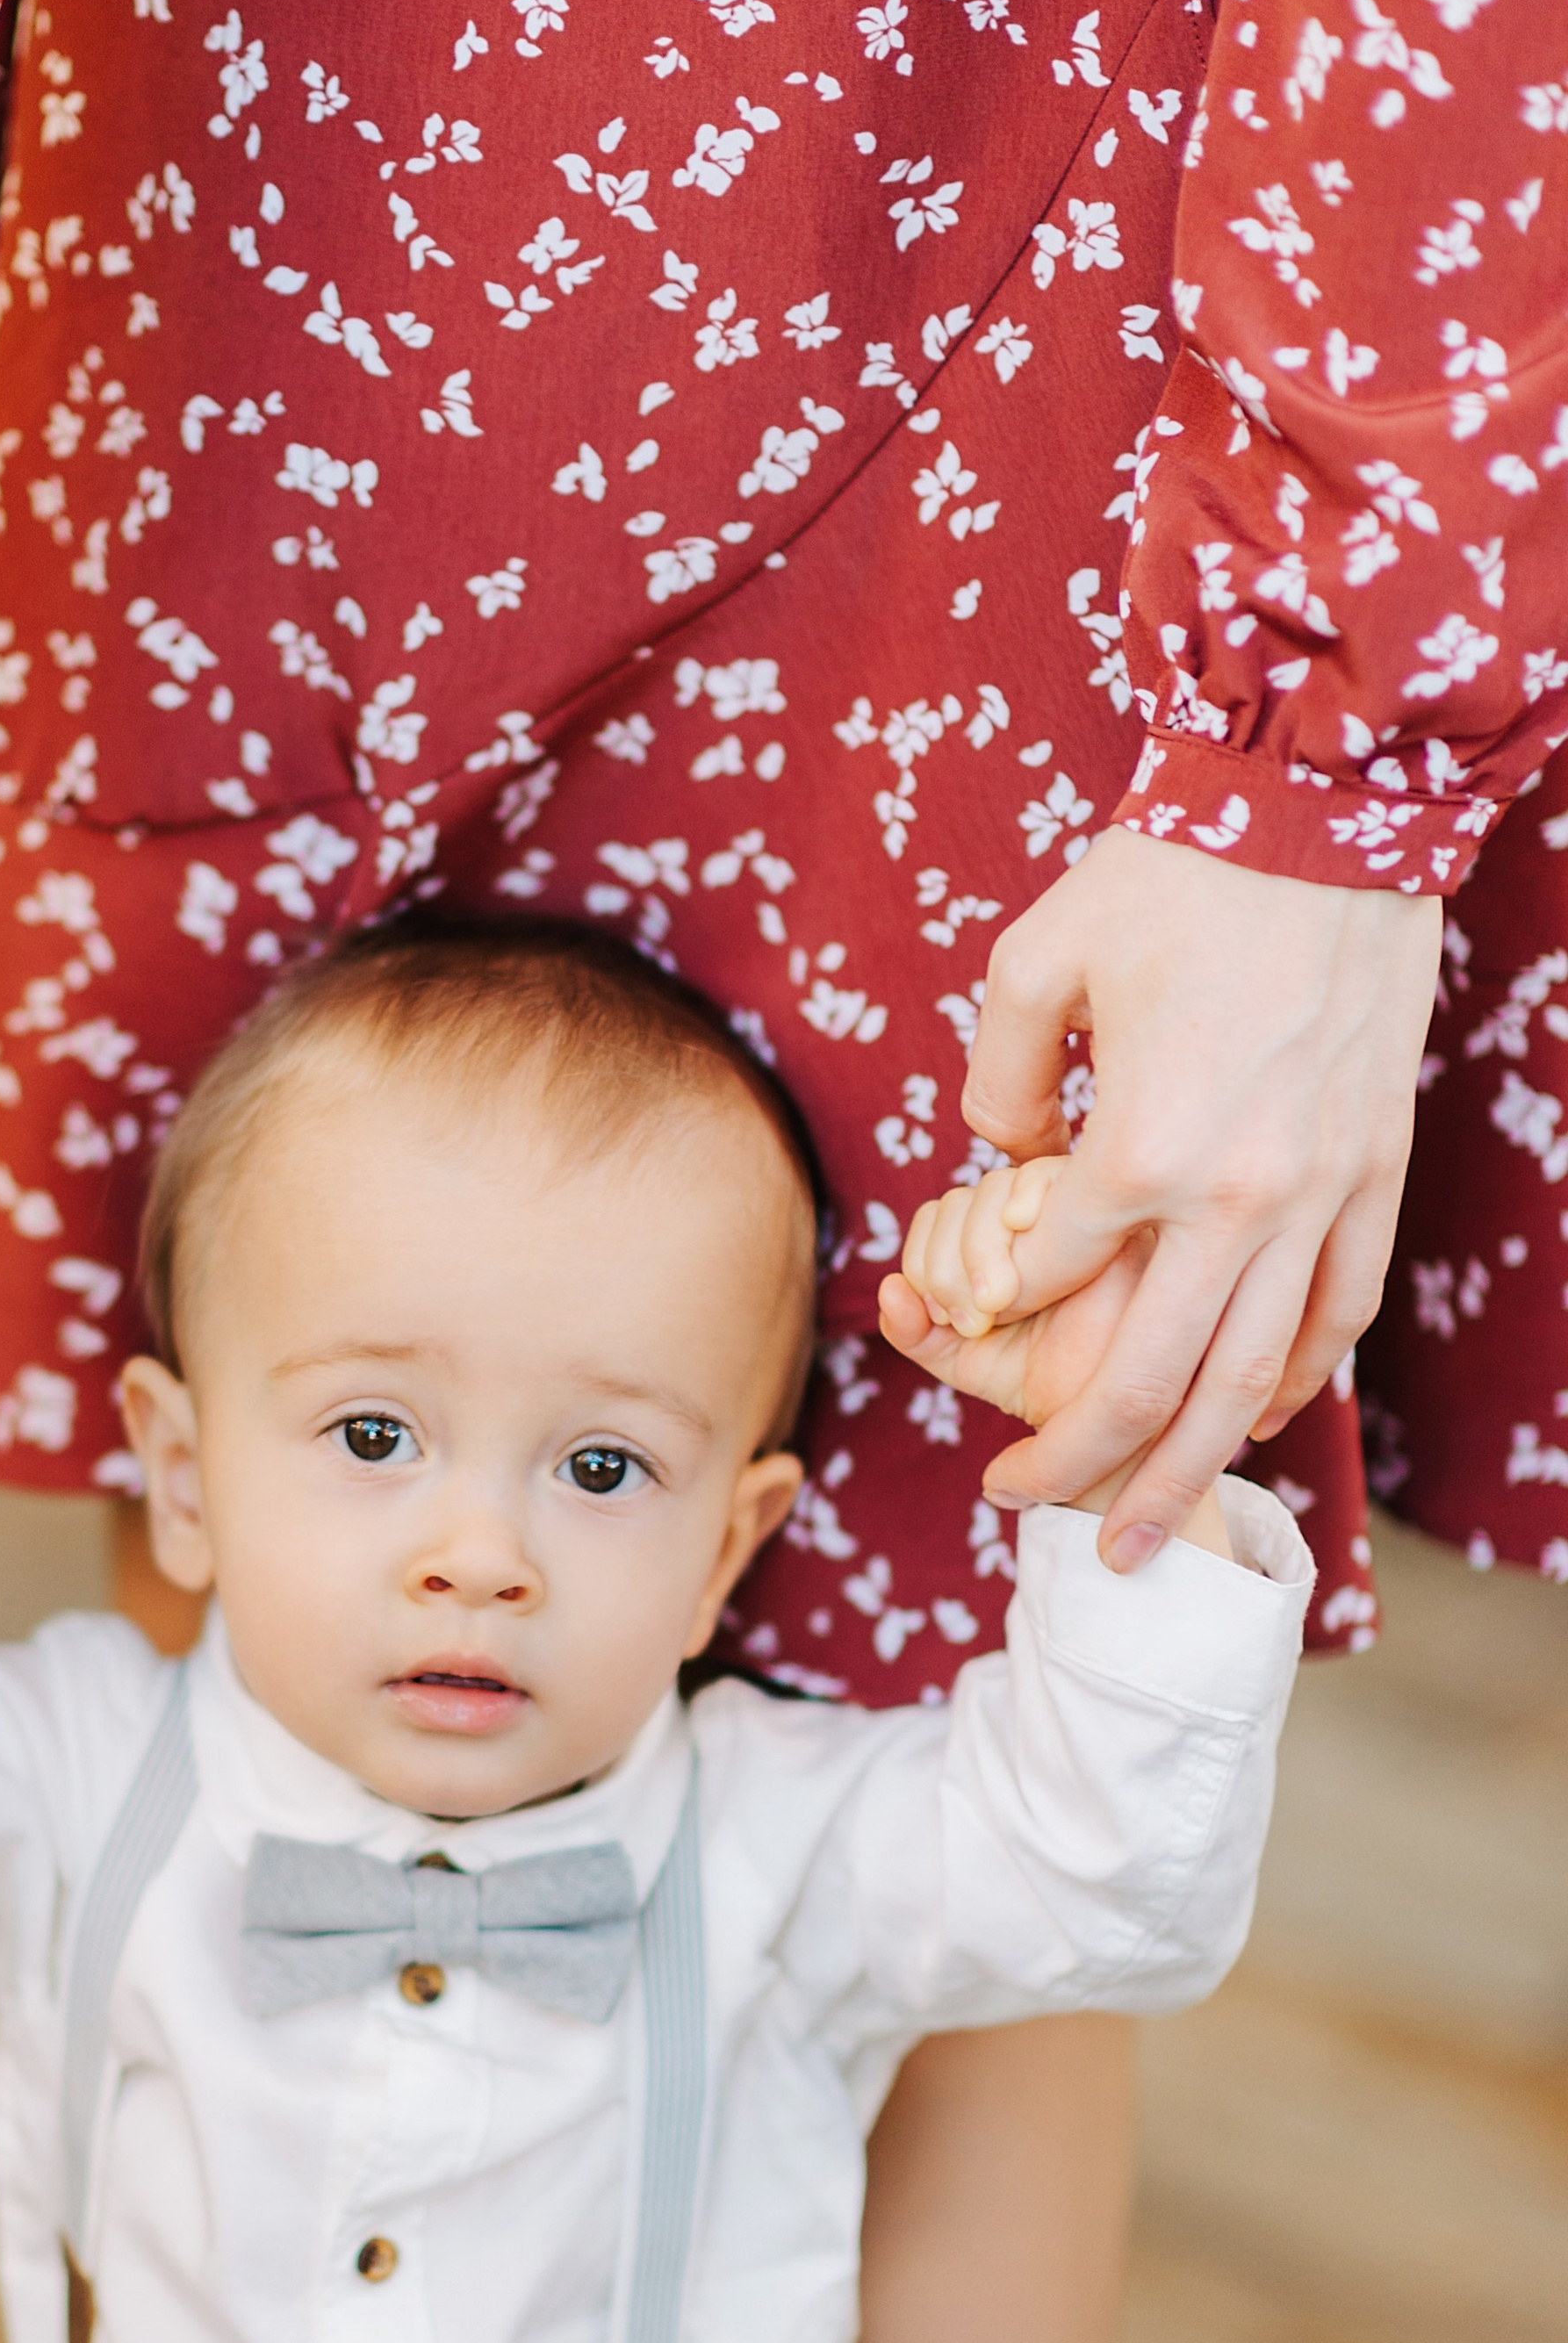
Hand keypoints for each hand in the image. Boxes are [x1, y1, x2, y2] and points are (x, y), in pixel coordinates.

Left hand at [879, 1159, 1148, 1452]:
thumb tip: (887, 1290)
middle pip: (965, 1197)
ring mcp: (1079, 1208)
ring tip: (998, 1308)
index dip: (924, 1260)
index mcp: (1001, 1246)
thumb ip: (917, 1330)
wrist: (1120, 1420)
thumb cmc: (1053, 1388)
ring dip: (977, 1247)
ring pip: (1001, 1185)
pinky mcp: (1121, 1209)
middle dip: (945, 1261)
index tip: (945, 1319)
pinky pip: (1054, 1179)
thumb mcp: (967, 1360)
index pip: (942, 1216)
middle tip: (969, 1320)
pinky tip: (1022, 1267)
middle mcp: (1039, 1220)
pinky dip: (1022, 1212)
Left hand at [959, 827, 1440, 1566]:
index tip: (965, 1300)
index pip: (1046, 1277)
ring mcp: (1321, 1197)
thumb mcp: (1031, 962)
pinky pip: (1338, 1313)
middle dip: (1081, 1468)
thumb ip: (995, 1077)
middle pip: (1148, 1381)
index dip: (993, 1300)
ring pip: (1254, 1377)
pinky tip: (1256, 1421)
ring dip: (1195, 1468)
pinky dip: (1296, 1381)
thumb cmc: (1171, 874)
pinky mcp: (1378, 1175)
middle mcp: (1238, 1201)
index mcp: (1140, 1153)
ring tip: (1146, 1536)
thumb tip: (998, 1156)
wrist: (1331, 806)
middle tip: (1024, 1512)